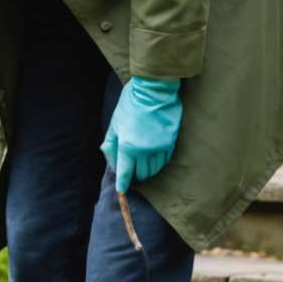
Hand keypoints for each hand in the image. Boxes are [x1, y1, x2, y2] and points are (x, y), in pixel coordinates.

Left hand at [100, 76, 181, 192]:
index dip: (123, 184)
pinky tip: (153, 157)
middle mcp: (143, 150)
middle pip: (141, 174)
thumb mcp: (115, 123)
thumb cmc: (130, 105)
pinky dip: (157, 162)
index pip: (125, 172)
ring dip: (147, 170)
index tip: (122, 191)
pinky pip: (164, 160)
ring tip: (143, 164)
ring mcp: (159, 147)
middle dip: (136, 175)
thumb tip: (112, 162)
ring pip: (153, 169)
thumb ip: (112, 144)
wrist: (154, 90)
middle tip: (133, 171)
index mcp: (127, 146)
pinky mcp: (170, 142)